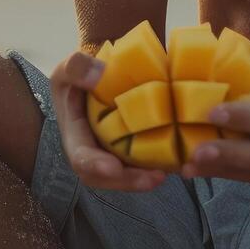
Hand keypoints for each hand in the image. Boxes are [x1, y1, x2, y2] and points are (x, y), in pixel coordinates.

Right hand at [49, 49, 168, 192]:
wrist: (94, 79)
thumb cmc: (79, 75)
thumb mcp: (70, 67)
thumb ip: (77, 68)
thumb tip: (98, 75)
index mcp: (75, 136)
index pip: (81, 158)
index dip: (95, 166)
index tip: (112, 168)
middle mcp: (94, 152)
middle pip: (107, 177)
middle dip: (130, 181)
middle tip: (155, 177)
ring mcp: (113, 153)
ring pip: (128, 175)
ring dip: (148, 178)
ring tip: (170, 171)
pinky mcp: (131, 149)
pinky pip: (143, 163)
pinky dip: (160, 164)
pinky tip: (179, 160)